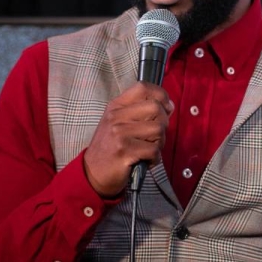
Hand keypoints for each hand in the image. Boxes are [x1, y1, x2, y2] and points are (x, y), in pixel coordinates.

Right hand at [83, 82, 172, 196]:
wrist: (92, 173)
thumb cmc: (109, 148)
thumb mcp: (118, 123)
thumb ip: (140, 112)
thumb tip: (169, 105)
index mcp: (115, 106)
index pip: (143, 88)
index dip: (161, 95)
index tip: (165, 108)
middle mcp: (116, 117)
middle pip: (156, 108)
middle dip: (164, 123)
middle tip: (156, 136)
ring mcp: (119, 133)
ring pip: (158, 129)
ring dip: (160, 143)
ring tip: (149, 149)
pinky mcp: (125, 151)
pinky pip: (154, 150)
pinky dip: (155, 158)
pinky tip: (146, 160)